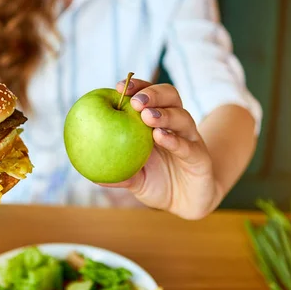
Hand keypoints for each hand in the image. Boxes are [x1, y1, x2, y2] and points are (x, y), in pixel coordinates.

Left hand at [101, 78, 220, 219]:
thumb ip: (117, 174)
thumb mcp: (134, 179)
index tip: (118, 87)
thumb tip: (90, 175)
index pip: (149, 96)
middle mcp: (175, 124)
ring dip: (165, 114)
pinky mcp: (200, 157)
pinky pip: (188, 146)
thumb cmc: (156, 182)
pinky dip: (174, 140)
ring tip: (147, 116)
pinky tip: (160, 137)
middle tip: (135, 101)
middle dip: (152, 93)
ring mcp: (190, 138)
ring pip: (182, 117)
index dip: (136, 87)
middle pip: (169, 97)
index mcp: (157, 122)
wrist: (184, 202)